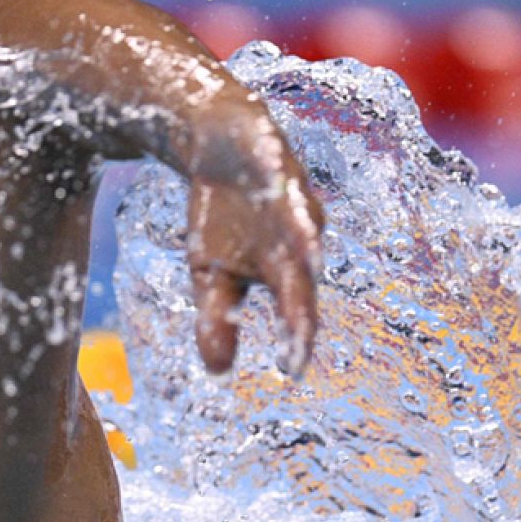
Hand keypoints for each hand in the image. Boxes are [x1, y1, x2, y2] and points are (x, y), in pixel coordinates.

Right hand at [186, 112, 323, 375]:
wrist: (216, 149)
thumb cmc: (224, 218)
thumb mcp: (212, 274)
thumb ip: (218, 318)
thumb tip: (217, 372)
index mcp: (282, 268)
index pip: (295, 308)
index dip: (294, 335)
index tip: (292, 368)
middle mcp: (295, 234)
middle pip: (302, 267)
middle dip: (301, 297)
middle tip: (302, 331)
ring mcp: (288, 192)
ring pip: (299, 213)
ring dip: (303, 230)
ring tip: (308, 251)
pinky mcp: (273, 154)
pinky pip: (274, 164)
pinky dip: (273, 171)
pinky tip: (272, 175)